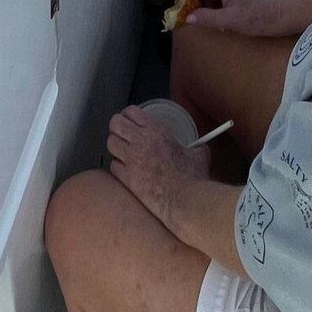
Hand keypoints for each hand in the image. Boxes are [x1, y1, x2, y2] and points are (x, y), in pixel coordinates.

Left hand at [106, 105, 203, 226]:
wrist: (182, 199)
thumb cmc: (190, 178)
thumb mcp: (198, 155)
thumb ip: (196, 147)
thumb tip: (200, 148)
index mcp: (155, 131)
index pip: (131, 112)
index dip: (128, 113)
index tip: (129, 117)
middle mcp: (139, 142)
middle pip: (115, 124)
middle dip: (117, 125)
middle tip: (121, 131)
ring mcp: (130, 161)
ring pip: (110, 143)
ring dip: (115, 145)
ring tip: (121, 149)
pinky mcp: (126, 179)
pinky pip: (113, 167)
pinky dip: (117, 166)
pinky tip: (124, 169)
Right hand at [177, 0, 289, 38]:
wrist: (278, 17)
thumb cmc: (256, 17)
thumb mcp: (229, 20)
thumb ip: (206, 18)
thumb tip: (187, 18)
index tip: (182, 4)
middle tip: (190, 16)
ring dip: (203, 6)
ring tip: (206, 22)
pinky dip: (212, 9)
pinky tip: (217, 22)